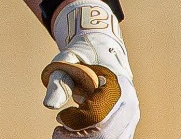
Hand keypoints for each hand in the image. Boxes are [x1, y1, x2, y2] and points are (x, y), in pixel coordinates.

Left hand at [40, 0, 136, 138]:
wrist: (102, 51)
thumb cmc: (81, 56)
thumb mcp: (65, 63)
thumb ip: (58, 83)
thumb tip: (49, 105)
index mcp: (116, 85)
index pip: (96, 116)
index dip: (75, 121)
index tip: (60, 117)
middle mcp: (129, 103)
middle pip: (105, 133)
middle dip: (78, 137)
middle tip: (58, 132)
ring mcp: (131, 115)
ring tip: (65, 132)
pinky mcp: (127, 124)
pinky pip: (113, 138)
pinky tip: (77, 134)